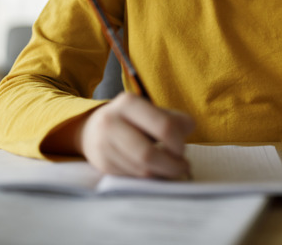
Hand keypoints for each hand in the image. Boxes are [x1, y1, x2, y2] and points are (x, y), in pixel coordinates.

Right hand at [79, 92, 194, 178]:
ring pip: (140, 170)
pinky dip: (148, 178)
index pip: (163, 127)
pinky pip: (132, 178)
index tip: (183, 150)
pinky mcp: (102, 164)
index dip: (178, 143)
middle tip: (183, 167)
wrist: (92, 129)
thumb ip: (175, 119)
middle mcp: (111, 122)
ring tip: (171, 169)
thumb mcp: (152, 111)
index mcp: (129, 103)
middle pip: (148, 154)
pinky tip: (154, 171)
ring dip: (161, 174)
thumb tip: (189, 127)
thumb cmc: (132, 120)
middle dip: (171, 165)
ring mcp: (103, 145)